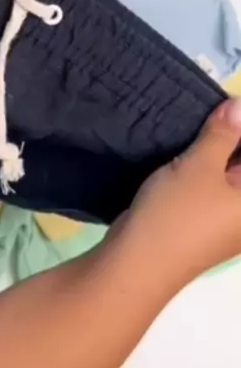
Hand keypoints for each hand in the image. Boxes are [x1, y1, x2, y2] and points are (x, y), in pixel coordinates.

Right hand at [123, 98, 240, 286]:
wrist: (137, 263)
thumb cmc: (176, 214)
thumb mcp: (199, 165)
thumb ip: (223, 133)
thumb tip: (240, 105)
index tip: (231, 104)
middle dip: (236, 136)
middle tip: (219, 108)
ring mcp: (231, 219)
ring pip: (233, 173)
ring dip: (222, 149)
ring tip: (206, 121)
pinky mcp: (209, 221)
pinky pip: (219, 185)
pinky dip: (210, 165)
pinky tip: (193, 148)